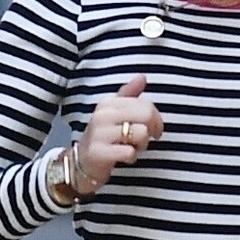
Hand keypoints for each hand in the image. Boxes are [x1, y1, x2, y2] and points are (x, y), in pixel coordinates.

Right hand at [77, 76, 164, 190]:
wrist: (83, 162)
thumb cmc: (105, 137)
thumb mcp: (115, 113)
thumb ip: (129, 95)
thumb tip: (142, 77)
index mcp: (109, 103)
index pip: (146, 105)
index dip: (157, 119)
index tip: (154, 130)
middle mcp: (103, 115)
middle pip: (146, 116)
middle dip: (151, 131)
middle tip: (144, 140)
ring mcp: (100, 133)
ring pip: (140, 134)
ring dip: (141, 145)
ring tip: (132, 147)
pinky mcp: (99, 152)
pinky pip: (130, 152)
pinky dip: (131, 157)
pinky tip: (124, 157)